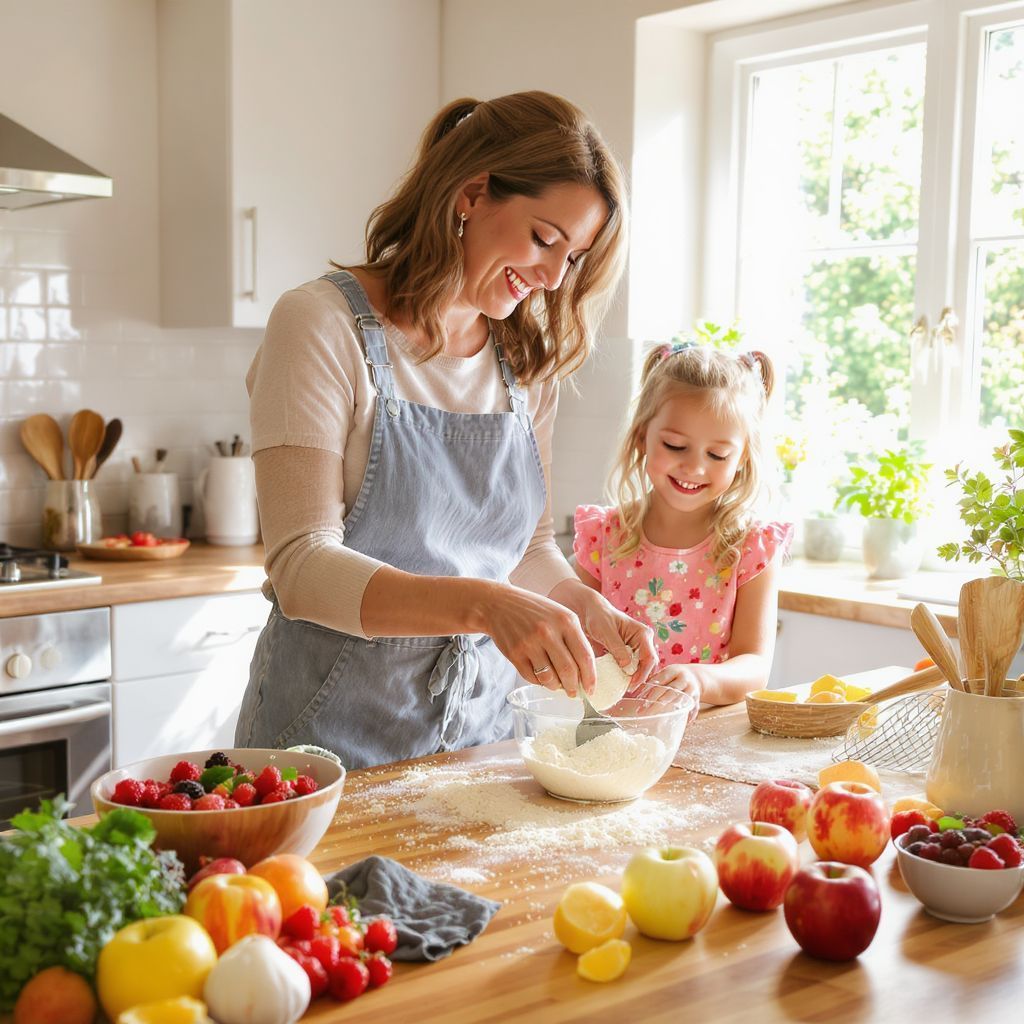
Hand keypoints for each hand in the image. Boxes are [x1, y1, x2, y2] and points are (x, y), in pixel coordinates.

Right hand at [477, 582, 594, 697]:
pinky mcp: (514, 654)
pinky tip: (541, 676)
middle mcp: (548, 632)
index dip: (590, 677)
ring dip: (555, 686)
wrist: (498, 604)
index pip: (585, 656)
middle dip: (573, 687)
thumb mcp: (560, 615)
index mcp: (566, 621)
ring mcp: (530, 643)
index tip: (590, 689)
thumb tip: (585, 671)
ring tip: (556, 684)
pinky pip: (532, 678)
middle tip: (573, 692)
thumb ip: (574, 638)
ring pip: (549, 678)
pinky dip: (539, 682)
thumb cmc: (534, 610)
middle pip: (568, 671)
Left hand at [548, 579, 657, 690]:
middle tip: (627, 689)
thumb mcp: (606, 631)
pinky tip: (618, 682)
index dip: (642, 673)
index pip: (649, 657)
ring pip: (641, 668)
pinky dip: (626, 675)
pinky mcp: (628, 654)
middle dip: (639, 678)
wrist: (590, 612)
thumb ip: (617, 647)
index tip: (631, 684)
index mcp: (642, 633)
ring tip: (622, 688)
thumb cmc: (599, 617)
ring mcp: (637, 648)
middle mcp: (643, 641)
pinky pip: (631, 667)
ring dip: (633, 678)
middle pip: (647, 665)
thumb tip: (627, 666)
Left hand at [630, 664, 702, 720]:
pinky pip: (692, 708)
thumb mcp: (665, 674)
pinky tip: (676, 721)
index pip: (660, 680)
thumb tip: (634, 691)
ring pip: (679, 700)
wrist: (695, 677)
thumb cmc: (673, 676)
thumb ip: (653, 681)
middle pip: (669, 691)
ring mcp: (692, 689)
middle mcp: (684, 679)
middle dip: (655, 702)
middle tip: (643, 711)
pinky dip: (685, 715)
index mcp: (673, 670)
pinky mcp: (696, 699)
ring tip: (656, 717)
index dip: (649, 690)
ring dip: (668, 709)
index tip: (639, 699)